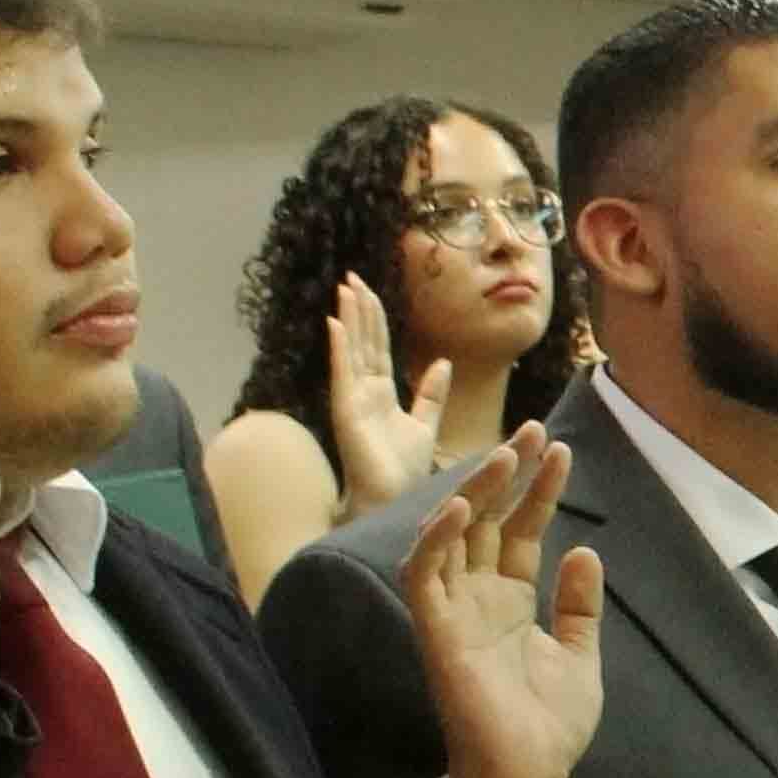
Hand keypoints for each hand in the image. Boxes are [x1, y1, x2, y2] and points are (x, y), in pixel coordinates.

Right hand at [325, 275, 452, 512]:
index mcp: (380, 393)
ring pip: (351, 350)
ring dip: (348, 319)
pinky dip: (339, 347)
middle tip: (352, 277)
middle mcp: (362, 392)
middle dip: (358, 310)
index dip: (374, 318)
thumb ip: (431, 394)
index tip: (370, 289)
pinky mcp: (346, 412)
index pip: (377, 347)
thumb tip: (442, 362)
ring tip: (345, 288)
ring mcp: (352, 400)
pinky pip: (342, 373)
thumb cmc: (403, 470)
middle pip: (361, 342)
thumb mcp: (425, 423)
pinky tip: (335, 323)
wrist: (392, 501)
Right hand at [407, 426, 601, 777]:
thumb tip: (586, 552)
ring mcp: (454, 613)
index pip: (520, 530)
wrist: (530, 776)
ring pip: (452, 536)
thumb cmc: (548, 725)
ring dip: (473, 493)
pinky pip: (424, 576)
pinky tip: (461, 508)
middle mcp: (477, 598)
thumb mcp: (581, 655)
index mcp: (509, 600)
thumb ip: (580, 606)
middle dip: (506, 474)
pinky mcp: (436, 633)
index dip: (537, 490)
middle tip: (532, 430)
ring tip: (504, 455)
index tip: (560, 449)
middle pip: (486, 521)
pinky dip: (437, 540)